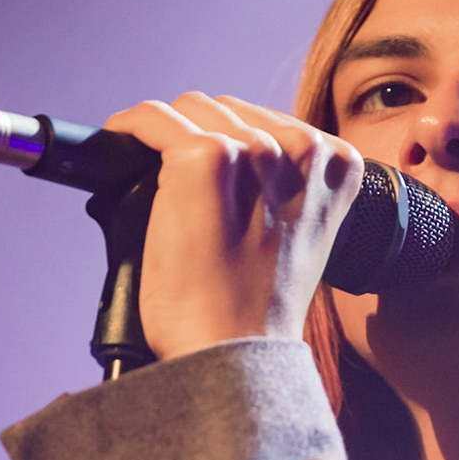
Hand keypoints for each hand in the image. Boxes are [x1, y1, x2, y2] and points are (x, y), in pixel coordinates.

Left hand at [104, 92, 363, 360]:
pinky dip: (129, 129)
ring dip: (164, 137)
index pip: (268, 120)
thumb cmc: (257, 307)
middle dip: (196, 136)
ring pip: (189, 110)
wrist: (235, 350)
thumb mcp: (299, 233)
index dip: (230, 141)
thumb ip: (286, 184)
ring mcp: (252, 151)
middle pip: (227, 109)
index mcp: (338, 164)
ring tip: (152, 177)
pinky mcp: (203, 160)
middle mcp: (301, 148)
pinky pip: (152, 120)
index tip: (210, 167)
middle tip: (176, 184)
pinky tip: (120, 146)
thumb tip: (232, 151)